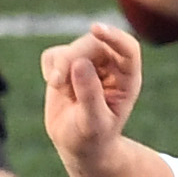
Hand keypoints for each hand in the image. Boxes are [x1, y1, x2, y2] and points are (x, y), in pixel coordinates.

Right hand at [40, 24, 144, 164]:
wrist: (77, 146)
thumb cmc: (92, 138)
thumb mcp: (93, 123)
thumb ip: (89, 94)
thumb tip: (80, 63)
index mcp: (127, 78)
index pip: (128, 48)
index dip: (114, 36)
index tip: (96, 30)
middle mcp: (111, 66)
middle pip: (93, 43)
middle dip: (72, 58)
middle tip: (57, 82)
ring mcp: (89, 62)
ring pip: (71, 48)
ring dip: (59, 67)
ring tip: (59, 88)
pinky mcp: (67, 63)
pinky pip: (53, 54)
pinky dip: (49, 69)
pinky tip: (56, 87)